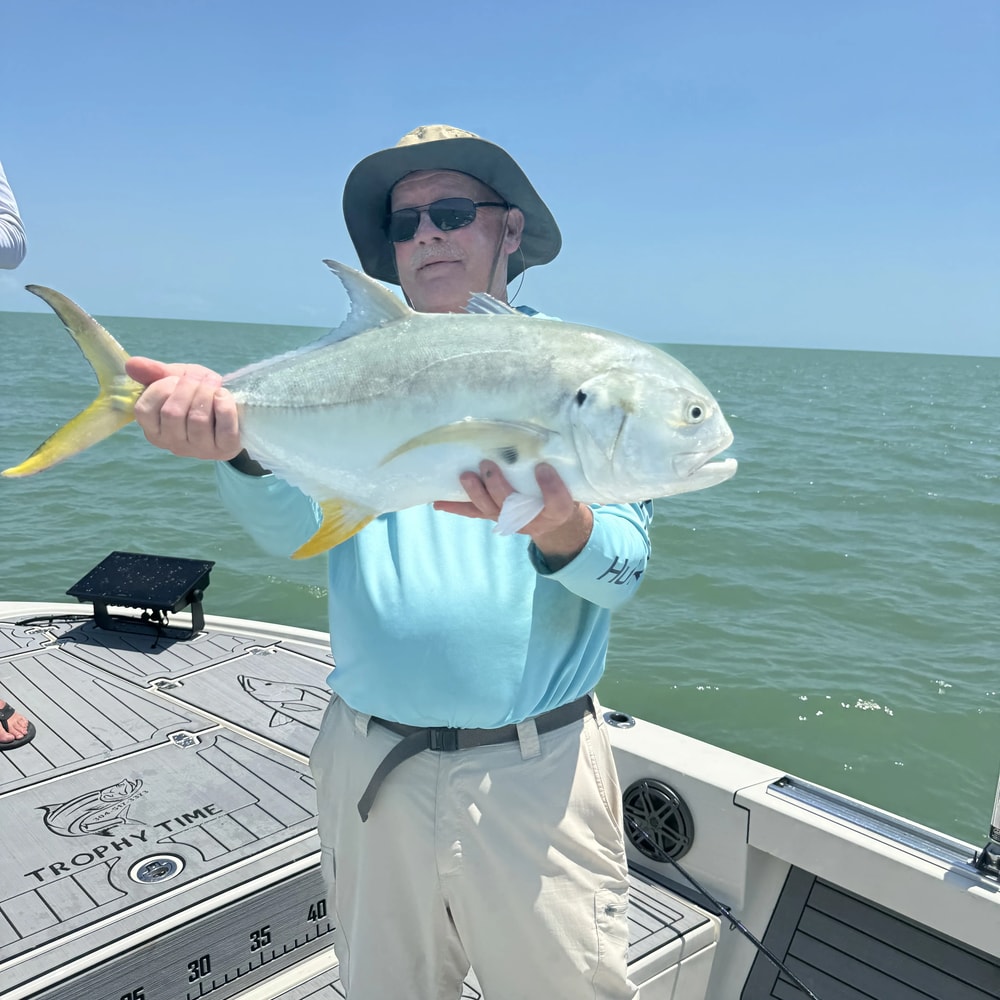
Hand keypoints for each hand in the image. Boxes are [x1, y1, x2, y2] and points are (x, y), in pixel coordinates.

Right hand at [126, 357, 241, 460]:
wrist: (233, 410)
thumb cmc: (197, 395)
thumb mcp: (175, 379)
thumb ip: (154, 372)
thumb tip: (131, 364)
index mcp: (154, 429)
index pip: (145, 410)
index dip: (161, 388)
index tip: (177, 379)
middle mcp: (173, 443)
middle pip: (172, 413)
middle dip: (187, 387)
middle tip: (201, 379)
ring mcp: (200, 449)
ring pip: (198, 420)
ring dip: (206, 394)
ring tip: (214, 385)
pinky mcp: (225, 449)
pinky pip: (225, 429)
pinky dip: (224, 406)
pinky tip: (223, 395)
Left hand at [433, 461, 593, 567]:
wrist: (555, 520)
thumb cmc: (563, 490)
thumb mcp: (572, 481)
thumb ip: (564, 466)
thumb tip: (552, 434)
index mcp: (558, 510)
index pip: (557, 502)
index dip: (551, 488)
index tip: (543, 468)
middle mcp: (533, 519)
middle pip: (513, 505)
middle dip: (498, 486)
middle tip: (488, 464)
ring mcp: (511, 520)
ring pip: (490, 509)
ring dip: (476, 492)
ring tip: (466, 476)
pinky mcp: (494, 516)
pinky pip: (474, 512)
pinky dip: (456, 507)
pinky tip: (438, 503)